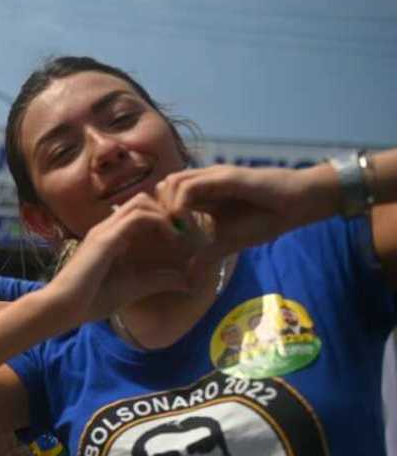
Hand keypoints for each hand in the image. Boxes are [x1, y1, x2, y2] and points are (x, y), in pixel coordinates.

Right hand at [46, 194, 196, 324]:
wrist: (62, 308)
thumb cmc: (90, 300)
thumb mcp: (133, 288)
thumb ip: (157, 281)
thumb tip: (186, 280)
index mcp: (110, 236)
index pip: (140, 211)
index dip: (163, 217)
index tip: (181, 236)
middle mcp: (107, 228)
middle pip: (142, 200)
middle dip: (166, 210)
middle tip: (183, 231)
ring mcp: (105, 230)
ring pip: (142, 202)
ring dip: (165, 213)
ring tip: (179, 235)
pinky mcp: (106, 239)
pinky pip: (139, 217)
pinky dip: (160, 222)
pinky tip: (172, 239)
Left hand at [155, 164, 336, 266]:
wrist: (297, 204)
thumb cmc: (265, 219)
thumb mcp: (228, 243)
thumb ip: (206, 256)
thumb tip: (188, 278)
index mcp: (202, 196)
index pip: (165, 197)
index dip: (160, 216)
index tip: (166, 239)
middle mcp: (203, 183)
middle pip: (162, 187)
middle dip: (158, 210)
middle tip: (168, 234)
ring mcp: (212, 177)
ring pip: (171, 182)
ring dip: (168, 207)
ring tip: (178, 230)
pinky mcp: (224, 177)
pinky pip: (190, 185)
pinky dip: (181, 203)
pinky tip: (188, 223)